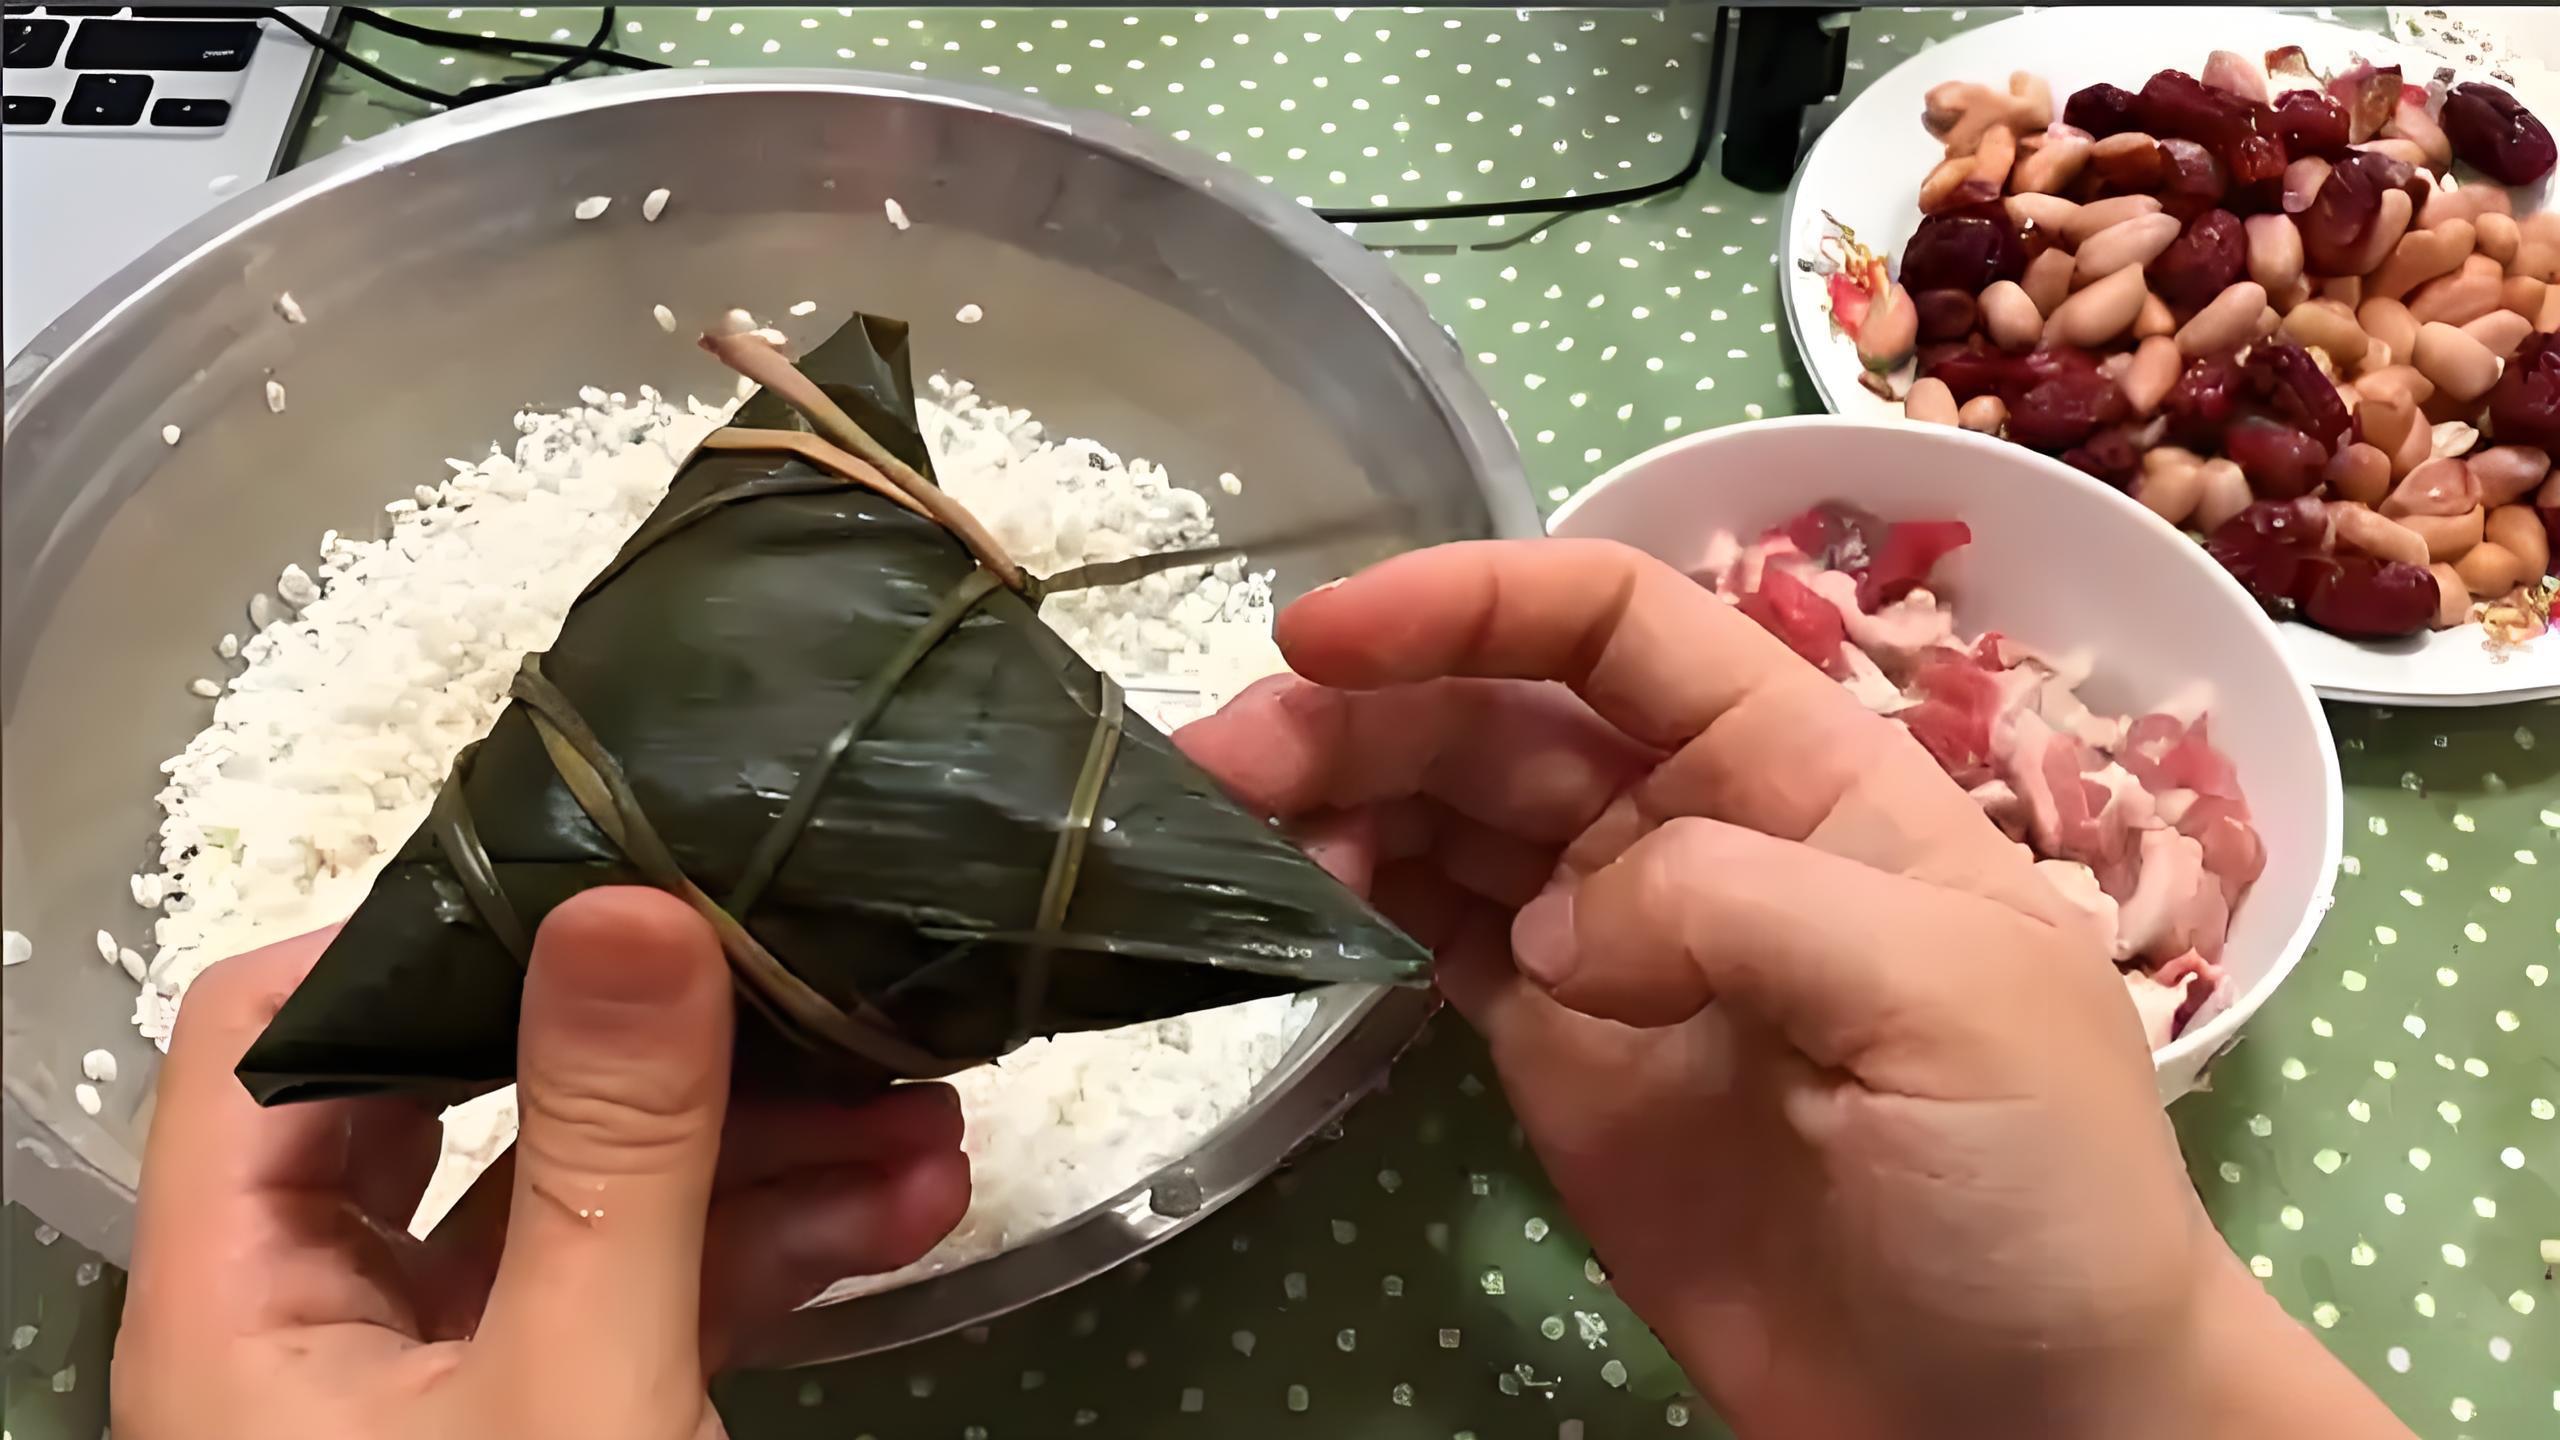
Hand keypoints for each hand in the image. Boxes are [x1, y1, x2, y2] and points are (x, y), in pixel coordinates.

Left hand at [113, 887, 970, 1439]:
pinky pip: (656, 1299)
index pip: (275, 1035)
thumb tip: (628, 899)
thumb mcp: (578, 1394)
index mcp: (238, 1301)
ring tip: (931, 1110)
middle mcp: (323, 1326)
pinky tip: (907, 1212)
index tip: (619, 884)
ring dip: (764, 1152)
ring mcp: (450, 1387)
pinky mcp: (560, 1430)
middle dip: (668, 1051)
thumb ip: (610, 1155)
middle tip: (815, 978)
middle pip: (471, 1107)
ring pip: (596, 1206)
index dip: (424, 935)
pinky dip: (773, 1253)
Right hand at [1181, 541, 2404, 1439]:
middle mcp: (1694, 830)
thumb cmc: (2032, 1184)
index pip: (1616, 626)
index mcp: (1801, 770)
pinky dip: (1353, 903)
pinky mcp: (1560, 1058)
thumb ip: (1741, 904)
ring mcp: (1618, 949)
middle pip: (1497, 719)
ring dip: (1332, 797)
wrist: (2020, 1414)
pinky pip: (1435, 941)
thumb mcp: (1943, 999)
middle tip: (1219, 755)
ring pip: (1446, 821)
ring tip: (1221, 822)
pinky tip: (1291, 897)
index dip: (1471, 601)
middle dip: (1358, 712)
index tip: (1326, 635)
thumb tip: (1556, 928)